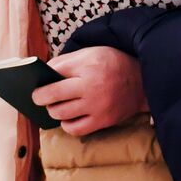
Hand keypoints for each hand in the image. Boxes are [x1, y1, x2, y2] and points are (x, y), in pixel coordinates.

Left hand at [33, 47, 147, 136]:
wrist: (145, 81)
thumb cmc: (114, 64)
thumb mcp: (93, 52)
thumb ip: (68, 61)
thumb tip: (44, 74)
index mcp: (88, 64)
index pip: (54, 71)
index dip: (42, 78)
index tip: (35, 84)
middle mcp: (91, 85)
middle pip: (52, 95)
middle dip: (40, 97)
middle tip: (38, 97)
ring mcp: (97, 105)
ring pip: (60, 113)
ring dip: (53, 110)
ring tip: (54, 106)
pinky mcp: (102, 121)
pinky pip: (75, 129)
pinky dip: (67, 124)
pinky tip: (68, 118)